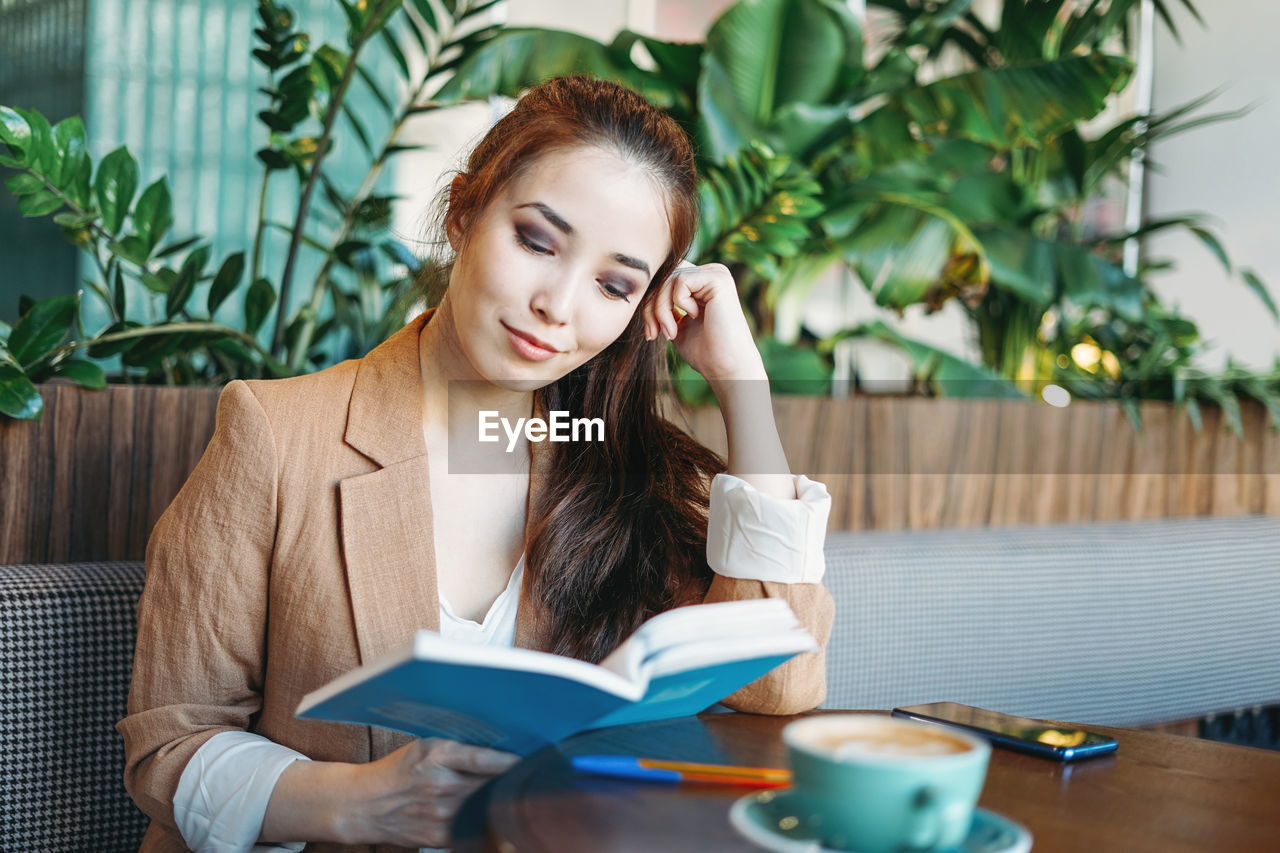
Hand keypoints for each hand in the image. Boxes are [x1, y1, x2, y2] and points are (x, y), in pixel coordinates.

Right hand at [343, 738, 519, 847]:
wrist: (366, 805)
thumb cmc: (400, 770)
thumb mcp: (426, 747)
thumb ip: (459, 749)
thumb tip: (501, 748)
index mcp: (437, 756)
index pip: (484, 759)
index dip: (512, 762)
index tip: (534, 760)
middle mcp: (440, 786)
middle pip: (491, 786)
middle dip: (513, 783)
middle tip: (535, 778)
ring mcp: (440, 815)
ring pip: (485, 809)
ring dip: (503, 804)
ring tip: (519, 797)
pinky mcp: (439, 837)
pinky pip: (473, 830)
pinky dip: (487, 823)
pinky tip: (497, 817)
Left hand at [643, 260, 765, 382]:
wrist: (725, 367)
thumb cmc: (704, 351)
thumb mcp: (676, 322)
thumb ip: (664, 303)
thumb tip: (642, 288)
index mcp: (702, 282)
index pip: (665, 277)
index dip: (651, 301)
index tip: (651, 331)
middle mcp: (711, 274)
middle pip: (665, 275)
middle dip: (652, 306)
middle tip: (653, 333)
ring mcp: (716, 274)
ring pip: (670, 279)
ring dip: (661, 309)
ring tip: (671, 333)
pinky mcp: (718, 279)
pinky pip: (681, 281)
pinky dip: (678, 303)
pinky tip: (693, 317)